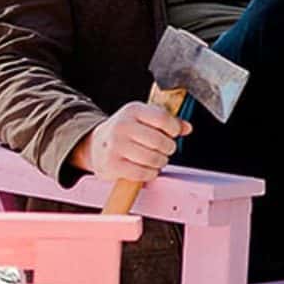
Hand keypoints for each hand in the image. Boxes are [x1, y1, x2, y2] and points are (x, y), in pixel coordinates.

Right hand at [72, 100, 188, 187]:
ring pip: (153, 159)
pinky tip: (146, 168)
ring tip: (155, 159)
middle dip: (168, 148)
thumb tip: (187, 127)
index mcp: (133, 110)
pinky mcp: (113, 165)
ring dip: (160, 162)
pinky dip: (150, 173)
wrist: (97, 145)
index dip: (174, 129)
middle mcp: (123, 126)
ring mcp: (116, 146)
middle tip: (164, 149)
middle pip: (160, 141)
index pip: (163, 118)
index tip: (173, 134)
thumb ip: (168, 121)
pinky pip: (143, 173)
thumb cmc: (126, 131)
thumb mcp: (144, 119)